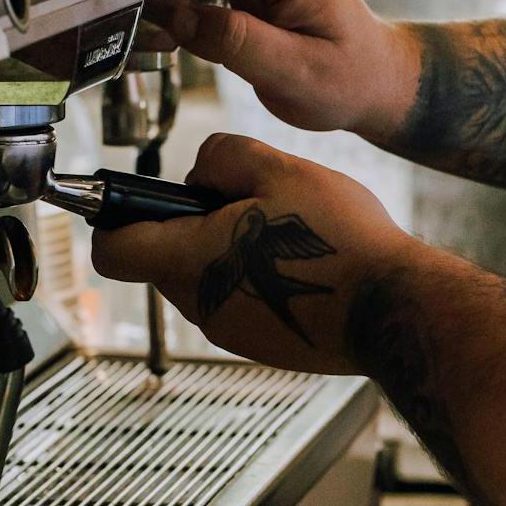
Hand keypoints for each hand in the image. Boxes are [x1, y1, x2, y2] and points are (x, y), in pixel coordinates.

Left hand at [89, 132, 418, 374]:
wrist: (394, 310)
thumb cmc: (341, 243)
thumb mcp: (279, 170)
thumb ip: (222, 157)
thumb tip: (201, 172)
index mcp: (189, 260)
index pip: (111, 250)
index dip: (114, 219)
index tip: (137, 200)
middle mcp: (200, 306)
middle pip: (163, 260)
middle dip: (191, 227)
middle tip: (248, 204)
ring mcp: (231, 334)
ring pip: (205, 282)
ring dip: (227, 254)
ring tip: (284, 234)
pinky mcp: (263, 348)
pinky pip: (240, 306)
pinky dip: (256, 284)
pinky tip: (302, 267)